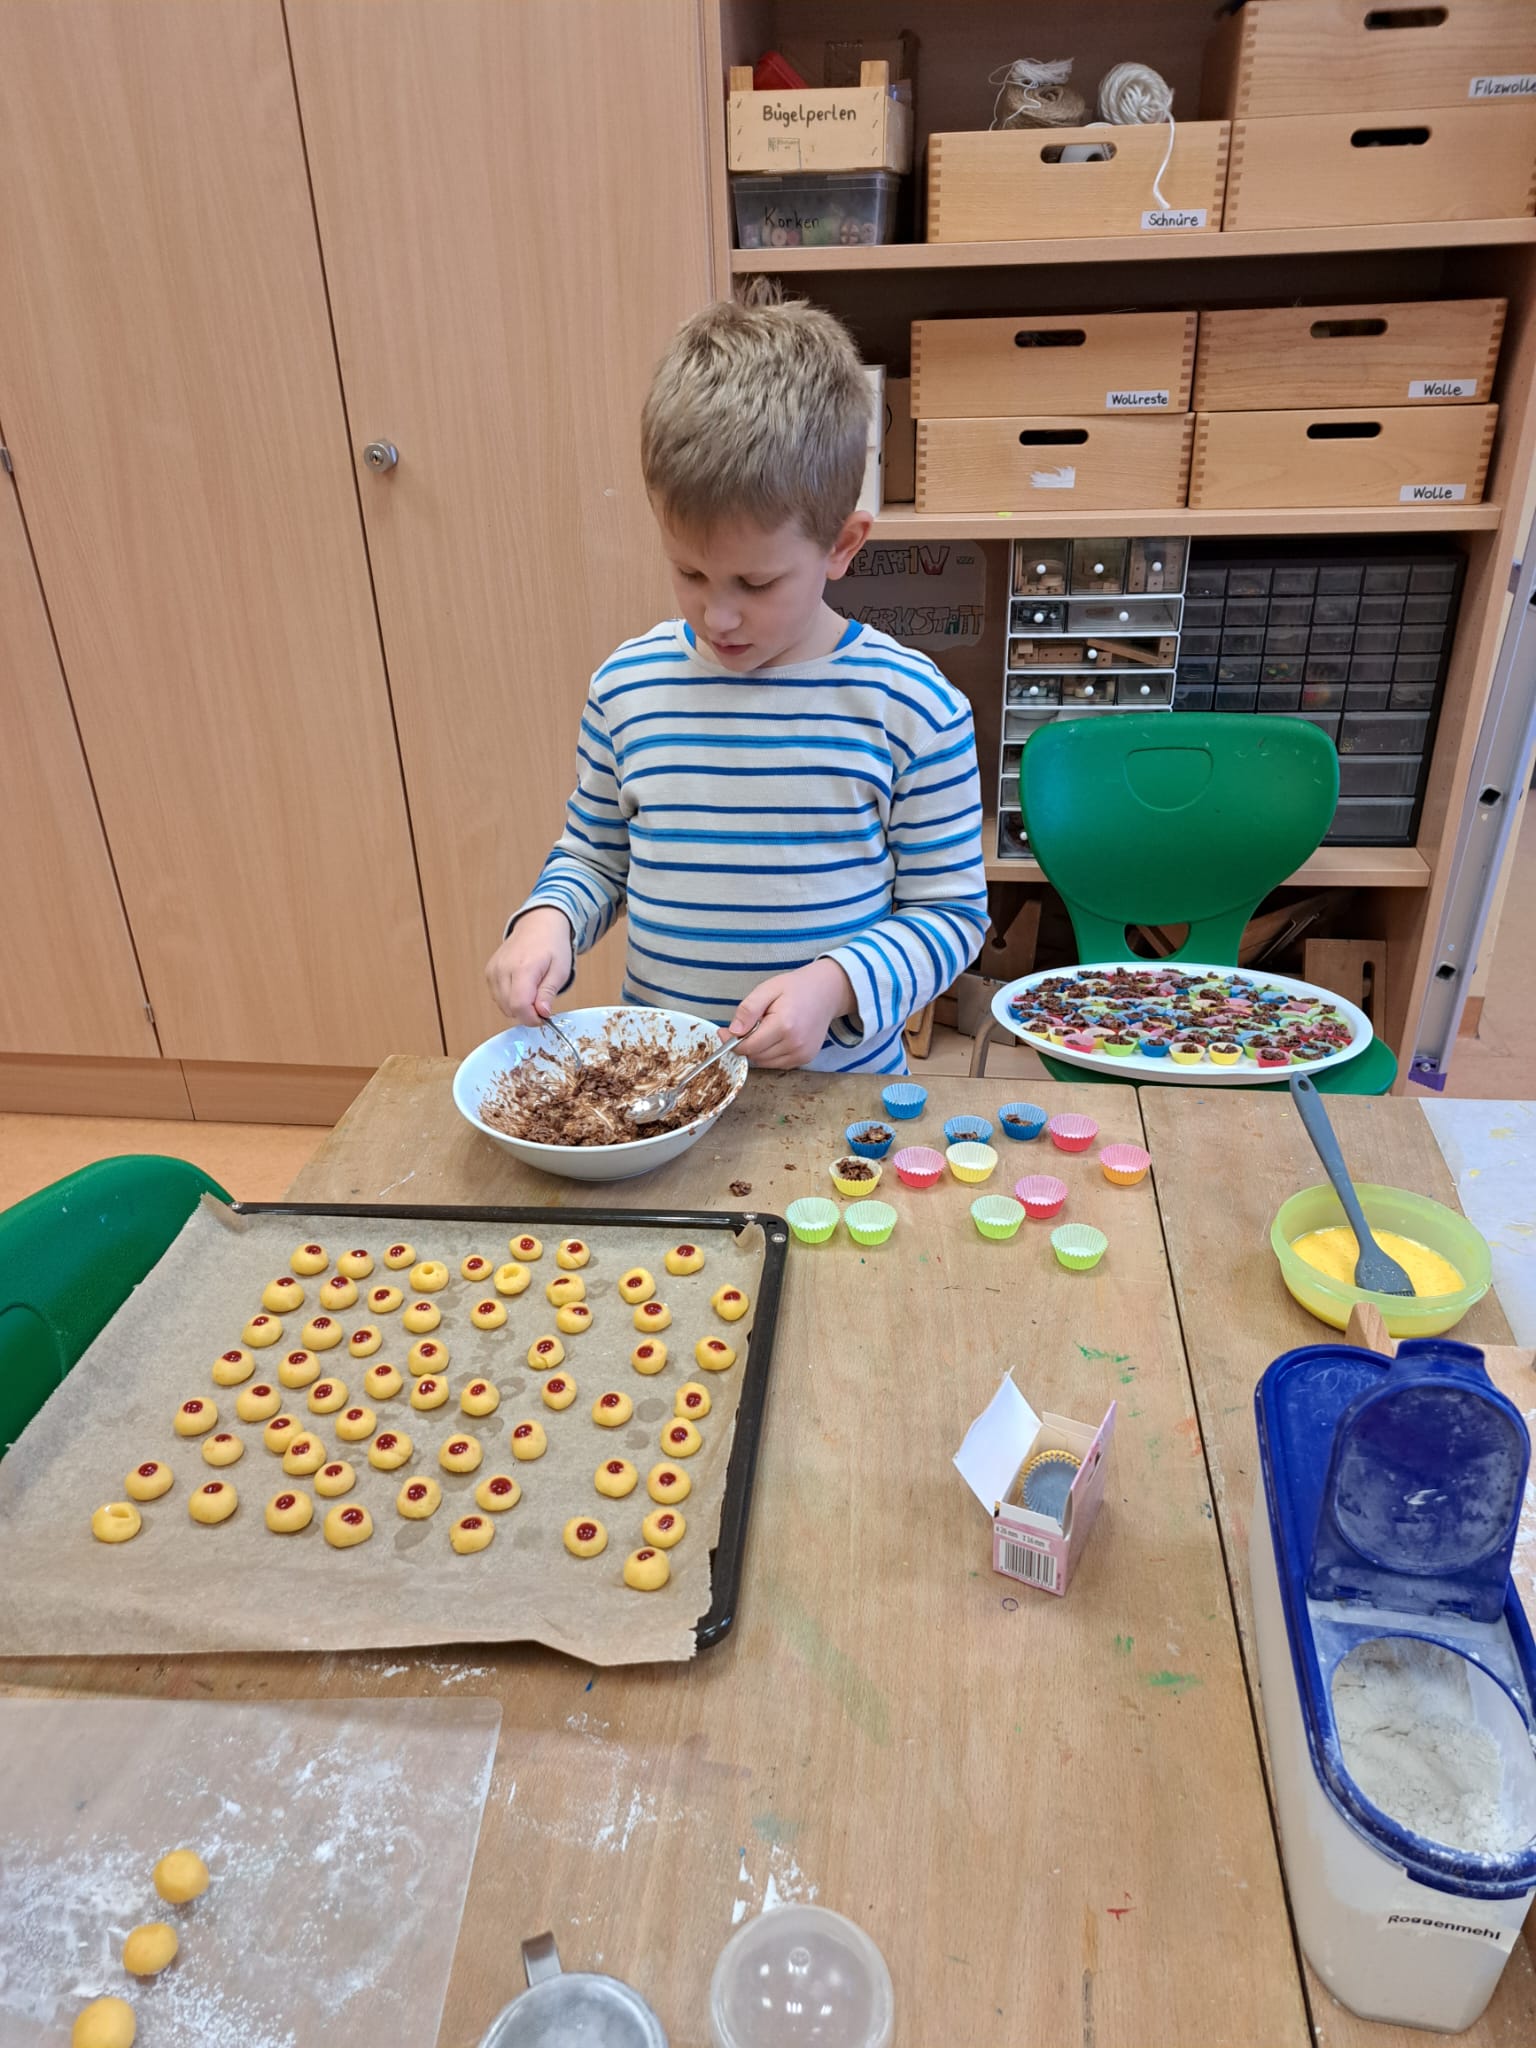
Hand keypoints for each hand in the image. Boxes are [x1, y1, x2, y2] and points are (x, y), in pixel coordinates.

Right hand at [484, 908, 572, 1023]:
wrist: (538, 925)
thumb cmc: (552, 946)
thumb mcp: (560, 970)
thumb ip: (548, 993)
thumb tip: (542, 1013)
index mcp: (523, 968)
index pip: (519, 1006)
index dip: (532, 1018)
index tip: (543, 1017)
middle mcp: (503, 969)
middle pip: (509, 1008)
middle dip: (527, 1013)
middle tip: (541, 1002)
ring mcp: (493, 970)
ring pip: (502, 1005)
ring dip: (518, 1006)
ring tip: (533, 990)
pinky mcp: (489, 972)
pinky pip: (497, 996)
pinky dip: (510, 998)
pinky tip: (522, 986)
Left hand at [722, 960, 855, 1068]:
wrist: (827, 992)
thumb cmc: (796, 988)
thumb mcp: (767, 989)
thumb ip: (748, 1010)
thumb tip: (732, 1031)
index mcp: (784, 1025)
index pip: (748, 1046)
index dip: (731, 1041)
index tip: (724, 1031)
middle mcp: (794, 1044)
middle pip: (755, 1056)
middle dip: (745, 1044)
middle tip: (746, 1026)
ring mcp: (802, 1054)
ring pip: (764, 1063)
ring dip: (757, 1050)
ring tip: (764, 1029)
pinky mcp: (805, 1059)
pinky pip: (777, 1064)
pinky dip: (770, 1054)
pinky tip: (775, 1037)